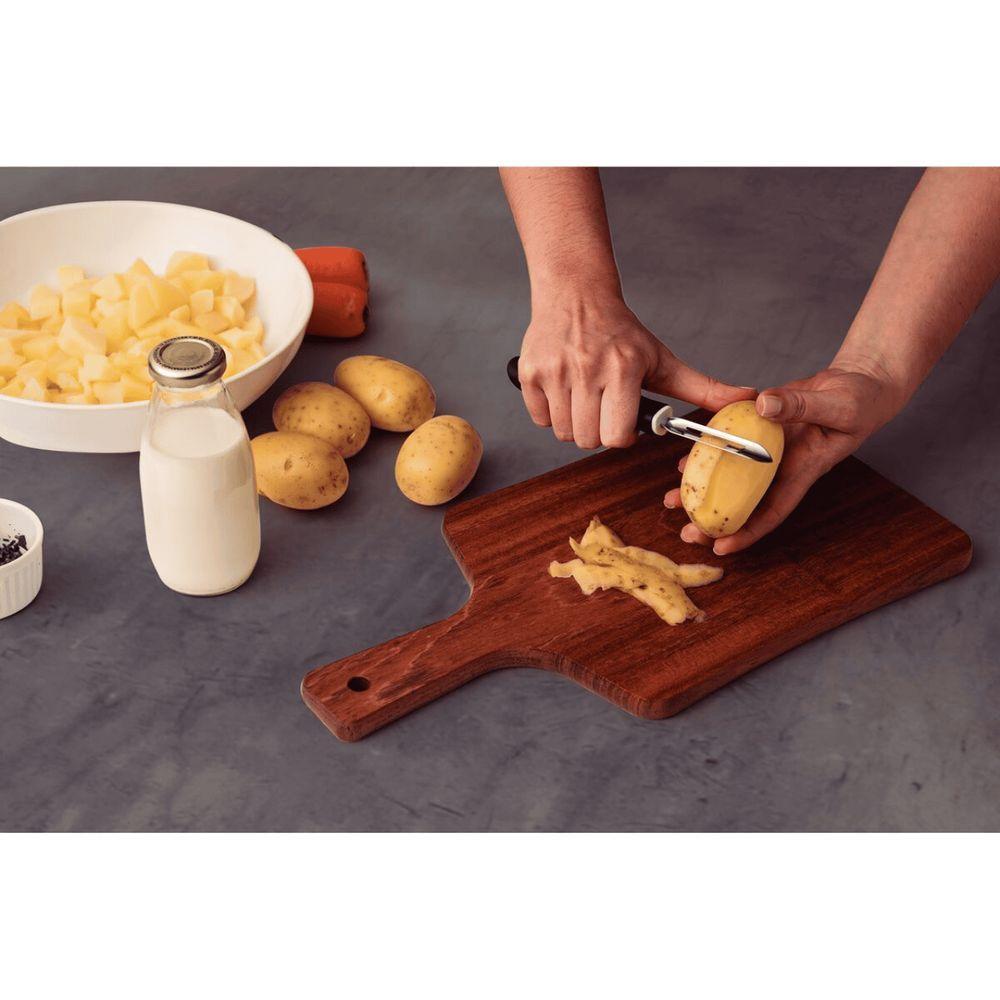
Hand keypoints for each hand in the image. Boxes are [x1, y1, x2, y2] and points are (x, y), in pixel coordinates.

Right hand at [518, 288, 755, 448]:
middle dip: (597, 432)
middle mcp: (586, 370)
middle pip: (587, 440)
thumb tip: (748, 401)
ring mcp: (554, 371)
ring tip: (584, 398)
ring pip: (563, 433)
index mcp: (623, 369)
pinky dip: (550, 412)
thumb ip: (703, 388)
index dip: (621, 435)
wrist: (576, 293)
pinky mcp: (529, 373)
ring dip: (574, 424)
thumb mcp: (664, 360)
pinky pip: (539, 418)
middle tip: (603, 408)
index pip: (616, 437)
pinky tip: (564, 391)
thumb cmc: (622, 333)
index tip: (623, 419)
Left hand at [663, 364, 903, 553]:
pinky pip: (729, 445)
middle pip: (743, 501)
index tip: (721, 548)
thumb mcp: (838, 405)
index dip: (747, 533)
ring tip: (671, 501)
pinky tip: (684, 462)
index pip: (772, 511)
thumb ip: (801, 406)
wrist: (859, 383)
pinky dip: (708, 453)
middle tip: (685, 533)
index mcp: (802, 470)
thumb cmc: (861, 401)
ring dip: (702, 489)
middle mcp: (780, 465)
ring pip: (730, 475)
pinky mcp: (758, 428)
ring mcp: (767, 448)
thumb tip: (762, 407)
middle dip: (714, 520)